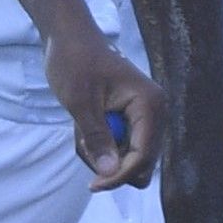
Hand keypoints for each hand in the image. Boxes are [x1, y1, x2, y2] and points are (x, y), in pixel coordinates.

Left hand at [44, 29, 162, 186]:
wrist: (68, 38)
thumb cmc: (75, 62)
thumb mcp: (81, 103)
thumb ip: (97, 139)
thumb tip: (109, 174)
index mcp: (150, 104)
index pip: (144, 155)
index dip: (120, 175)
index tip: (93, 184)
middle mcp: (154, 112)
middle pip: (143, 162)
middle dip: (111, 165)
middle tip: (83, 146)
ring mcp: (144, 116)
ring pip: (130, 159)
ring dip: (102, 155)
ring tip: (79, 132)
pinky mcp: (131, 119)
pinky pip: (120, 147)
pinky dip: (100, 146)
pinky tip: (84, 129)